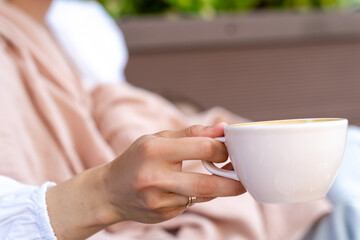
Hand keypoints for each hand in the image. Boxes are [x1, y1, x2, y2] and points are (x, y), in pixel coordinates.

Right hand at [104, 123, 245, 223]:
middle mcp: (155, 177)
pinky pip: (191, 204)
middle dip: (232, 182)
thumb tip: (223, 129)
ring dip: (217, 188)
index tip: (232, 149)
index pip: (203, 148)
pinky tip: (185, 188)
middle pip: (207, 184)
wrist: (109, 192)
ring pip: (201, 196)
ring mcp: (158, 200)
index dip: (224, 150)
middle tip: (244, 177)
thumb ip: (191, 133)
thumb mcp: (158, 138)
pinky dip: (197, 196)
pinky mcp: (163, 215)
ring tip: (222, 177)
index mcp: (154, 150)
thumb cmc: (137, 158)